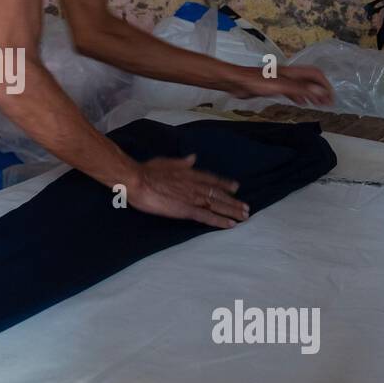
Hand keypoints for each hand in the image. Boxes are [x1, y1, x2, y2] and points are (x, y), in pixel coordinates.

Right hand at [127, 156, 248, 227]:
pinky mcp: (186, 210)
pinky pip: (207, 217)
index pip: (211, 180)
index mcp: (189, 173)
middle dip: (233, 201)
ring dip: (232, 210)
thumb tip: (193, 158)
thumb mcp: (166, 162)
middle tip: (246, 207)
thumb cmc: (147, 171)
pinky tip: (230, 224)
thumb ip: (181, 162)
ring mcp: (192, 198)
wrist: (137, 180)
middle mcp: (195, 185)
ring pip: (217, 205)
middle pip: (218, 194)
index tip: (235, 187)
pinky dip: (220, 220)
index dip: (224, 184)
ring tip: (244, 216)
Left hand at [229, 65, 333, 106]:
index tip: (331, 98)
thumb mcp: (281, 86)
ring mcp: (281, 80)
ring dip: (312, 94)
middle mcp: (289, 74)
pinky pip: (292, 92)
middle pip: (310, 80)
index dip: (325, 85)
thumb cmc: (256, 82)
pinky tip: (301, 104)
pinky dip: (300, 97)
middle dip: (320, 90)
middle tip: (328, 103)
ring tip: (319, 104)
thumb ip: (301, 89)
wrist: (237, 82)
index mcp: (293, 72)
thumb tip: (320, 92)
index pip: (315, 75)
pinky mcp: (273, 87)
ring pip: (302, 86)